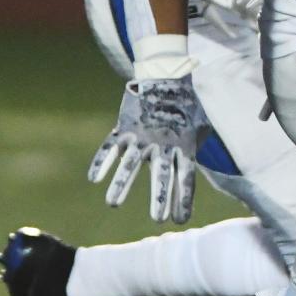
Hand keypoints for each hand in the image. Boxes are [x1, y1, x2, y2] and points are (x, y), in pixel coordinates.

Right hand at [88, 75, 209, 222]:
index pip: (185, 177)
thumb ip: (197, 149)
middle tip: (157, 219)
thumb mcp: (201, 126)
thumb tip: (194, 170)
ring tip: (113, 204)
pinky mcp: (125, 126)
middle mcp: (163, 143)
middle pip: (161, 174)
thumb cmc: (187, 105)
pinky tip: (93, 178)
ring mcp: (142, 135)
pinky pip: (110, 146)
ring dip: (121, 184)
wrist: (166, 75)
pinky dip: (101, 161)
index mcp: (184, 145)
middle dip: (160, 198)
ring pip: (130, 163)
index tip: (180, 220)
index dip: (183, 199)